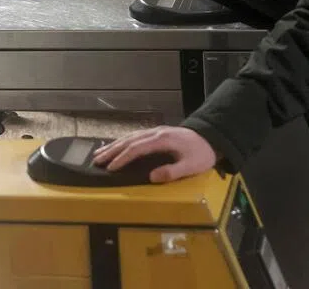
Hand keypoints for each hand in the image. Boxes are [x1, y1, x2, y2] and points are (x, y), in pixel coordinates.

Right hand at [93, 126, 218, 183]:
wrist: (212, 138)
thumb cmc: (202, 154)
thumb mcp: (191, 166)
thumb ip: (172, 172)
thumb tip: (151, 177)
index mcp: (163, 140)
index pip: (137, 148)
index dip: (122, 158)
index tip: (110, 168)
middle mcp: (156, 133)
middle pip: (130, 140)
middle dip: (112, 150)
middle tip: (96, 160)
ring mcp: (156, 131)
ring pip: (131, 136)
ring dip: (114, 144)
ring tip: (99, 153)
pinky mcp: (158, 133)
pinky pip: (136, 136)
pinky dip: (123, 141)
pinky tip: (117, 146)